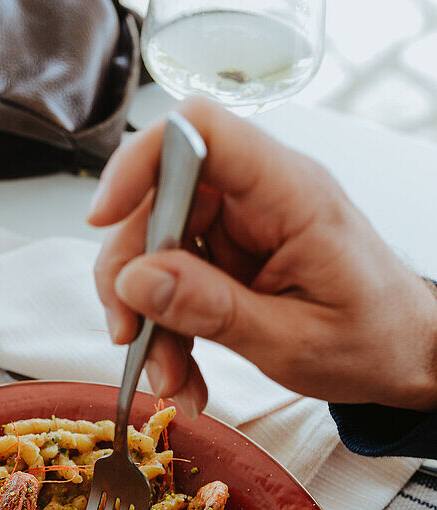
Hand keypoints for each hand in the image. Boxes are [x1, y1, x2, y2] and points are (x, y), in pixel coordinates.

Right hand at [90, 97, 436, 417]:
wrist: (405, 355)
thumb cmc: (373, 340)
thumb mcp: (292, 340)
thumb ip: (213, 309)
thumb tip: (136, 281)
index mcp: (290, 193)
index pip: (202, 131)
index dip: (139, 161)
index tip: (104, 218)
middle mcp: (260, 197)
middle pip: (159, 200)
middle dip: (132, 276)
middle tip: (131, 337)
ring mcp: (242, 226)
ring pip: (157, 250)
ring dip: (149, 320)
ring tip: (172, 378)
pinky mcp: (230, 256)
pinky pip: (174, 281)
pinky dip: (169, 331)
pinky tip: (185, 373)